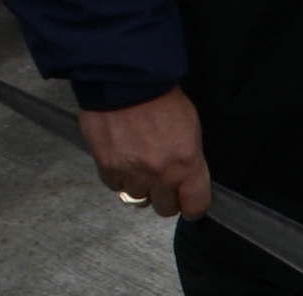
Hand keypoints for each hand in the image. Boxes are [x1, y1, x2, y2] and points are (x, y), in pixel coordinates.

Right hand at [77, 87, 210, 218]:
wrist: (126, 80)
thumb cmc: (162, 99)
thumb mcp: (191, 130)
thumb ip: (190, 161)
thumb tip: (187, 183)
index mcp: (187, 164)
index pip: (195, 206)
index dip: (193, 208)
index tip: (189, 205)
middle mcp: (160, 174)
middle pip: (165, 209)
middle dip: (166, 198)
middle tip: (163, 183)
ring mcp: (132, 172)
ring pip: (138, 198)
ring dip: (140, 186)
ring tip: (140, 164)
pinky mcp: (107, 166)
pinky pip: (115, 186)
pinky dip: (119, 177)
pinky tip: (123, 159)